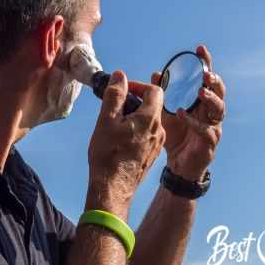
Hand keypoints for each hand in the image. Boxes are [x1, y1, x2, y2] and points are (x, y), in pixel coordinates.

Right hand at [87, 70, 165, 219]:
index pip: (155, 90)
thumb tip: (120, 76)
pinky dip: (136, 129)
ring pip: (149, 121)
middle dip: (134, 101)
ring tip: (114, 124)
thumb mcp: (107, 120)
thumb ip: (115, 95)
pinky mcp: (152, 155)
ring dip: (134, 116)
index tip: (122, 90)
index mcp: (150, 119)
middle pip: (152, 105)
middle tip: (114, 107)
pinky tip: (120, 139)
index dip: (138, 85)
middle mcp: (158, 130)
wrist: (113, 189)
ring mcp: (157, 144)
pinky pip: (147, 134)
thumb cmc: (109, 154)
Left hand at [151, 45, 225, 181]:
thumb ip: (163, 94)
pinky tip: (181, 114)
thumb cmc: (176, 136)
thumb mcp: (166, 112)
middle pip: (219, 91)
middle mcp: (211, 112)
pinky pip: (205, 130)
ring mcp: (214, 127)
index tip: (200, 49)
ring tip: (200, 92)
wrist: (179, 165)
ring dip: (210, 99)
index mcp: (202, 102)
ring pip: (219, 109)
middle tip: (206, 74)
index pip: (206, 78)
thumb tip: (155, 74)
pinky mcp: (210, 142)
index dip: (206, 63)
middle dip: (214, 80)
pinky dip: (193, 122)